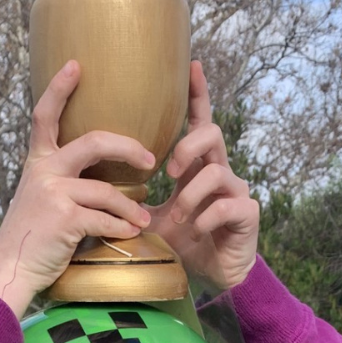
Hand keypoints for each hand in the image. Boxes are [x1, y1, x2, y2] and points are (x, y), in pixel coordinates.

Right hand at [0, 61, 155, 318]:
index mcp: (37, 164)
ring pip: (106, 191)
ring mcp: (53, 193)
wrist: (10, 269)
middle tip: (149, 159)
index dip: (59, 88)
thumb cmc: (29, 239)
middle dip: (127, 147)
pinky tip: (130, 234)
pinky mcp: (65, 218)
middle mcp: (44, 172)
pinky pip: (104, 218)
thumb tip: (95, 178)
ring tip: (142, 218)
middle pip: (93, 142)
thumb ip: (60, 182)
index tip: (76, 65)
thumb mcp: (37, 200)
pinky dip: (120, 228)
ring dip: (129, 207)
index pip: (44, 116)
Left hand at [145, 62, 258, 291]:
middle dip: (188, 147)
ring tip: (179, 218)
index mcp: (198, 169)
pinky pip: (226, 206)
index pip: (200, 123)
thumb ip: (136, 200)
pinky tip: (196, 232)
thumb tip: (95, 187)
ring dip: (191, 195)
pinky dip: (205, 219)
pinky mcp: (246, 214)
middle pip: (213, 135)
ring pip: (217, 173)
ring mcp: (236, 192)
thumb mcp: (153, 219)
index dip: (198, 95)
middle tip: (169, 172)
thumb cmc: (185, 245)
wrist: (214, 277)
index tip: (192, 65)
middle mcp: (220, 173)